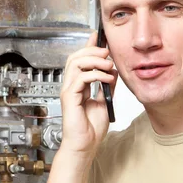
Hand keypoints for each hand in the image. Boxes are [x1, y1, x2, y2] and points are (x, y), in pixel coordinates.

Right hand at [59, 30, 117, 157]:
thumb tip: (113, 71)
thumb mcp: (105, 101)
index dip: (88, 46)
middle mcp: (71, 86)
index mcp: (78, 86)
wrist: (85, 146)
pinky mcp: (70, 97)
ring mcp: (69, 91)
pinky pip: (81, 78)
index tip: (98, 36)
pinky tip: (108, 79)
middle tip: (107, 53)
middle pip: (75, 57)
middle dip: (92, 51)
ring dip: (95, 61)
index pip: (80, 60)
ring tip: (109, 66)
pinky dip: (96, 75)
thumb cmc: (91, 129)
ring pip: (75, 63)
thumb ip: (107, 86)